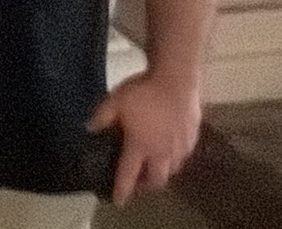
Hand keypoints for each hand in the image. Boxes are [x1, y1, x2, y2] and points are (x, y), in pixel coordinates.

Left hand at [88, 71, 202, 203]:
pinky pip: (183, 156)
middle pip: (156, 180)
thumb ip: (101, 118)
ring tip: (152, 167)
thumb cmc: (142, 92)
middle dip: (146, 186)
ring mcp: (180, 147)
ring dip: (161, 173)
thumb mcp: (113, 101)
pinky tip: (168, 150)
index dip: (122, 190)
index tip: (118, 201)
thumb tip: (89, 129)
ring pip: (172, 170)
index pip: (128, 175)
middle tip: (137, 182)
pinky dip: (174, 159)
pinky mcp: (192, 138)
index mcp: (140, 146)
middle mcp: (162, 152)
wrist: (175, 79)